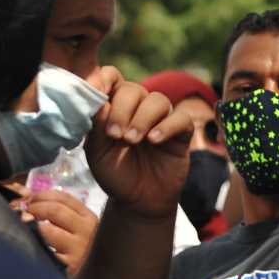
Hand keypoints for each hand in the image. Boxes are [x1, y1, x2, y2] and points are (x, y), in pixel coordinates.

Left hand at [21, 188, 99, 276]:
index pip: (63, 197)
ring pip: (46, 230)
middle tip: (18, 212)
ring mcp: (77, 249)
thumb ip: (57, 213)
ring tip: (19, 226)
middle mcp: (86, 231)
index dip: (40, 195)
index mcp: (89, 218)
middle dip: (32, 208)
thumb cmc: (77, 253)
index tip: (25, 199)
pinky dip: (30, 243)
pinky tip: (24, 244)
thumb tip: (25, 195)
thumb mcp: (75, 230)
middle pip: (54, 209)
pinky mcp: (67, 266)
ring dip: (28, 225)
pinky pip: (42, 250)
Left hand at [83, 66, 191, 221]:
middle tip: (116, 135)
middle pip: (133, 89)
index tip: (96, 91)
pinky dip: (166, 127)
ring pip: (157, 100)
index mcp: (115, 106)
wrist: (138, 201)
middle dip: (122, 110)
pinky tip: (154, 141)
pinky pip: (180, 118)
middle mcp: (139, 107)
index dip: (103, 79)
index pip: (111, 77)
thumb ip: (96, 126)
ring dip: (142, 119)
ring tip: (132, 141)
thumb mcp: (97, 152)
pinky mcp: (182, 131)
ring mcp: (161, 118)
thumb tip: (98, 99)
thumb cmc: (116, 173)